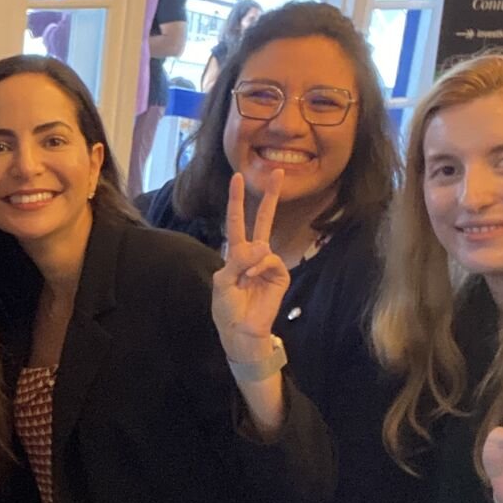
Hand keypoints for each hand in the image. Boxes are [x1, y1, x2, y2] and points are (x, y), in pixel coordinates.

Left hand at [211, 173, 290, 358]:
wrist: (240, 331)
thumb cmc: (227, 308)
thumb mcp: (223, 281)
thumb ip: (238, 261)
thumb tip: (263, 246)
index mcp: (236, 253)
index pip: (236, 220)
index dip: (237, 199)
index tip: (237, 177)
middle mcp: (253, 254)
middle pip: (262, 219)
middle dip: (269, 196)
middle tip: (276, 172)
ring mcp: (268, 263)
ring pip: (263, 244)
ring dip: (250, 261)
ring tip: (244, 280)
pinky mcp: (280, 274)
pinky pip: (270, 260)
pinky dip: (260, 267)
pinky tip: (253, 280)